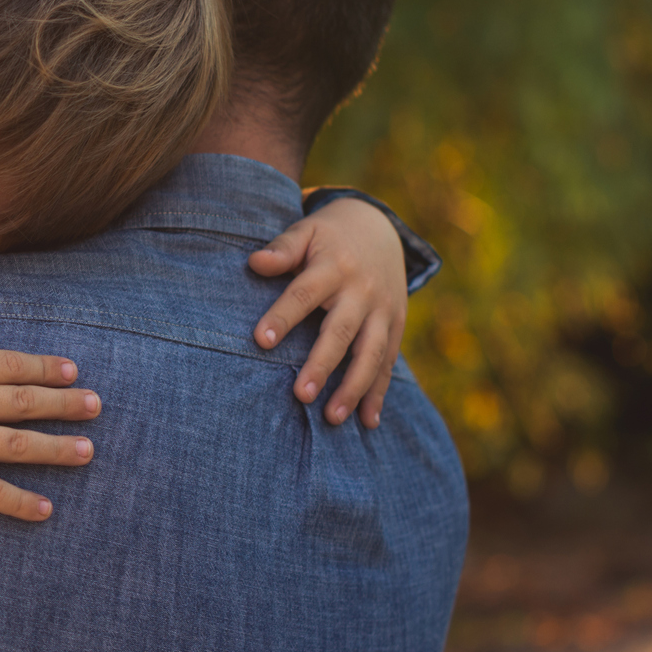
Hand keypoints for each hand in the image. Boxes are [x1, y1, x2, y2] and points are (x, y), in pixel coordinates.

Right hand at [0, 323, 100, 521]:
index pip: (10, 365)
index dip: (45, 368)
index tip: (72, 372)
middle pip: (24, 401)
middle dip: (65, 403)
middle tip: (97, 406)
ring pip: (17, 443)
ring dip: (57, 448)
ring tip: (88, 451)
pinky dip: (19, 501)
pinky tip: (46, 509)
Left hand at [248, 197, 408, 428]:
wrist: (380, 229)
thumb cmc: (329, 235)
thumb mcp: (306, 231)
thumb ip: (283, 248)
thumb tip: (255, 262)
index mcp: (333, 267)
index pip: (304, 294)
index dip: (283, 316)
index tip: (261, 341)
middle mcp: (362, 291)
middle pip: (341, 332)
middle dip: (322, 365)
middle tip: (301, 395)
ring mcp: (383, 311)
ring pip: (371, 353)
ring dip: (353, 388)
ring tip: (332, 417)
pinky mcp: (396, 326)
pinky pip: (388, 363)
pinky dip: (379, 393)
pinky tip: (368, 422)